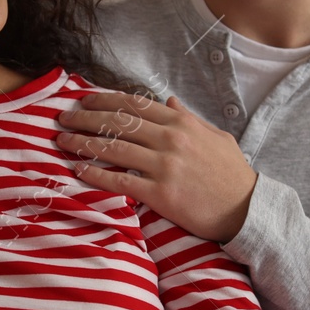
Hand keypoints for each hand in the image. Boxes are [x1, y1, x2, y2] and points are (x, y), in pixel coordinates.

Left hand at [55, 92, 255, 242]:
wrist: (247, 209)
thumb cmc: (232, 174)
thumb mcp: (215, 136)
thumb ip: (188, 117)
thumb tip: (168, 100)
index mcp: (182, 123)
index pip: (134, 104)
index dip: (104, 99)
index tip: (84, 100)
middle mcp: (171, 139)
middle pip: (118, 122)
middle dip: (85, 117)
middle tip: (63, 118)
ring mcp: (165, 166)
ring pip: (114, 149)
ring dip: (83, 143)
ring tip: (62, 141)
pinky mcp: (161, 194)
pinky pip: (120, 181)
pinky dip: (96, 175)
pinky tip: (79, 170)